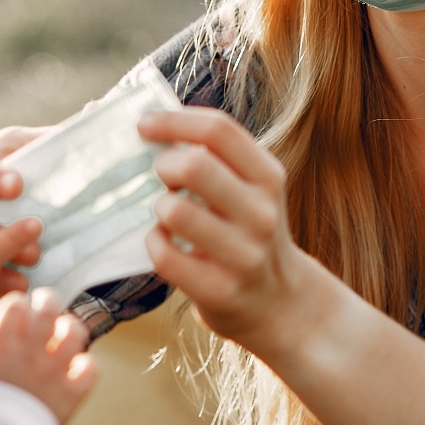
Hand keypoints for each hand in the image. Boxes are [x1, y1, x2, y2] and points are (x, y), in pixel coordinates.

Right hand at [0, 289, 96, 424]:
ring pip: (74, 332)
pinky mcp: (69, 396)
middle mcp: (28, 354)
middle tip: (44, 308)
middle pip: (48, 307)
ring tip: (63, 335)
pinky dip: (86, 367)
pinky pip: (91, 369)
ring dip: (69, 329)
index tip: (15, 314)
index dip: (17, 305)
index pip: (15, 304)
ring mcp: (51, 374)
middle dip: (47, 301)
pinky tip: (75, 370)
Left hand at [139, 108, 337, 360]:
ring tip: (168, 212)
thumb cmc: (250, 233)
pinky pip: (164, 255)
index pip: (219, 130)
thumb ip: (219, 158)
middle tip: (162, 176)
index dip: (174, 121)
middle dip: (164, 166)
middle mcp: (262, 214)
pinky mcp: (219, 290)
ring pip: (175, 211)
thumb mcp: (254, 190)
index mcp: (269, 178)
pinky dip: (154, 242)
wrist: (280, 303)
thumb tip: (158, 123)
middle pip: (194, 166)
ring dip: (160, 207)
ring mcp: (243, 255)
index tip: (144, 124)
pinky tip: (164, 242)